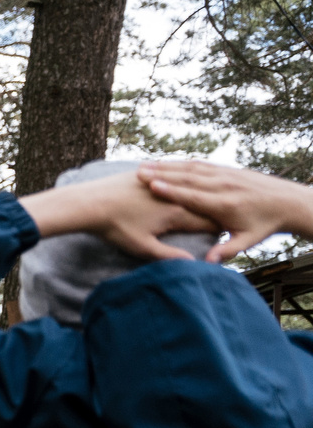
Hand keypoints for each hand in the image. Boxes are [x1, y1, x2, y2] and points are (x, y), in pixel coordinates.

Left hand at [19, 167, 217, 264]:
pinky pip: (170, 176)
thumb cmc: (114, 228)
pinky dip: (180, 182)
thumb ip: (169, 256)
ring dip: (198, 194)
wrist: (88, 202)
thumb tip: (193, 263)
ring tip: (210, 199)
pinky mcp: (147, 174)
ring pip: (188, 187)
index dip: (221, 228)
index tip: (230, 233)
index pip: (210, 221)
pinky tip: (185, 183)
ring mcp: (161, 181)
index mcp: (177, 213)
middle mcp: (174, 194)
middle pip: (203, 203)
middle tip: (226, 219)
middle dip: (214, 212)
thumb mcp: (142, 247)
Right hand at [138, 160, 312, 262]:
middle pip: (188, 178)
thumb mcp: (249, 240)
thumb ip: (228, 250)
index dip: (172, 191)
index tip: (152, 187)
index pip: (193, 195)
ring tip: (144, 167)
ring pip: (191, 168)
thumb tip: (208, 263)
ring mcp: (226, 175)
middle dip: (163, 175)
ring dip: (167, 167)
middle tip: (139, 173)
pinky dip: (181, 163)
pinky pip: (200, 164)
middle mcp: (223, 186)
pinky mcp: (227, 171)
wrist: (289, 202)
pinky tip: (165, 163)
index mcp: (225, 204)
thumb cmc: (267, 223)